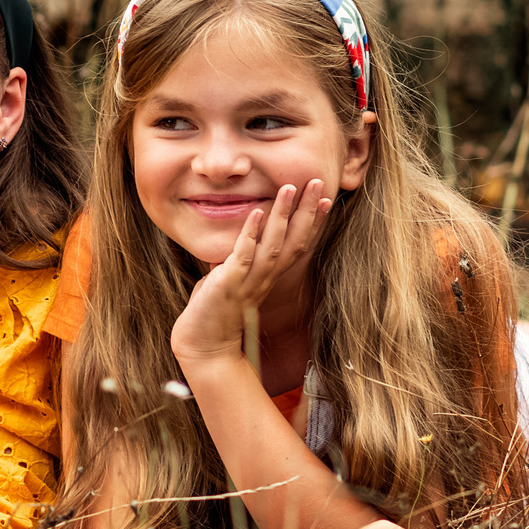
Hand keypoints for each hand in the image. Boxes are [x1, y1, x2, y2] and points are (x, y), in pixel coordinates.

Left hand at [168, 180, 331, 367]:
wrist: (203, 347)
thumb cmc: (215, 311)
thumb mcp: (230, 278)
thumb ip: (239, 259)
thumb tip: (241, 239)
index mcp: (268, 276)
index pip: (297, 245)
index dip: (313, 222)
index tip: (325, 198)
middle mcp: (265, 278)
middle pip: (295, 241)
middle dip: (307, 211)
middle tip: (319, 182)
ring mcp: (249, 281)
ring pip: (274, 245)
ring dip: (283, 215)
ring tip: (290, 187)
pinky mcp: (229, 284)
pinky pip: (244, 256)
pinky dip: (252, 234)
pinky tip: (257, 212)